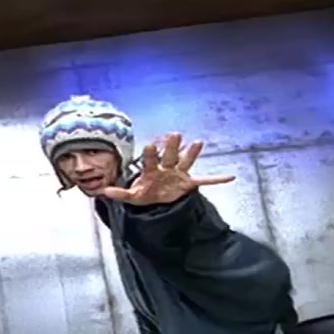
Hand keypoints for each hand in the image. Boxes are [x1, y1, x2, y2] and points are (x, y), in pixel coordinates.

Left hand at [100, 133, 233, 204]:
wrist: (158, 199)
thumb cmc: (145, 194)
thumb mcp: (132, 197)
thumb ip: (119, 194)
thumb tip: (103, 192)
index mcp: (152, 171)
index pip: (151, 161)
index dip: (151, 155)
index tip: (150, 146)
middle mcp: (167, 168)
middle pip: (170, 156)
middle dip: (172, 147)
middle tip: (175, 135)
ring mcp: (179, 174)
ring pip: (186, 161)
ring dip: (192, 153)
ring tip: (198, 143)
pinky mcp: (189, 183)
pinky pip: (205, 180)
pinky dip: (217, 180)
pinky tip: (230, 177)